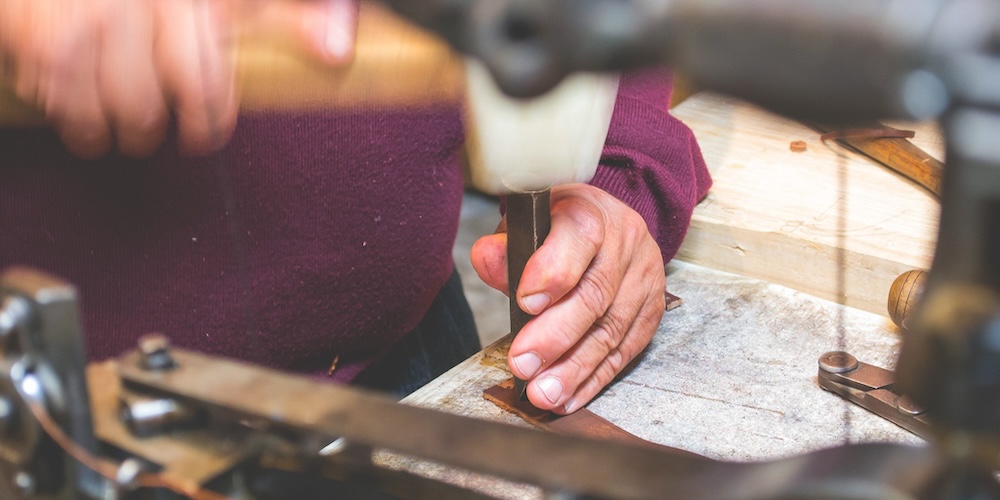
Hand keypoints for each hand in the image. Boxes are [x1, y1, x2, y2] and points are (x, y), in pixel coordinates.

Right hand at [0, 0, 356, 158]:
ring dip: (99, 128)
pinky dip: (55, 101)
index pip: (200, 86)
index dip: (206, 125)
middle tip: (147, 125)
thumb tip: (337, 51)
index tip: (202, 139)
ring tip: (107, 120)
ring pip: (92, 112)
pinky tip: (66, 87)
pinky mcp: (27, 32)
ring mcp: (75, 21)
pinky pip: (46, 93)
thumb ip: (287, 18)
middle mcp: (131, 7)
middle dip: (147, 128)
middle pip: (142, 108)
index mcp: (188, 2)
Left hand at [471, 183, 665, 413]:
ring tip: (544, 393)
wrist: (603, 224)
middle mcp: (625, 242)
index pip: (578, 237)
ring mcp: (644, 278)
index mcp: (591, 212)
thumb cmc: (556, 227)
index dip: (553, 272)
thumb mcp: (527, 223)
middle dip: (556, 336)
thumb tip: (487, 259)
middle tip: (524, 364)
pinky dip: (594, 379)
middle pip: (595, 294)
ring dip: (575, 368)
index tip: (525, 302)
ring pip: (611, 329)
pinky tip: (569, 397)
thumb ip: (506, 247)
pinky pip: (625, 351)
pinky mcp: (651, 311)